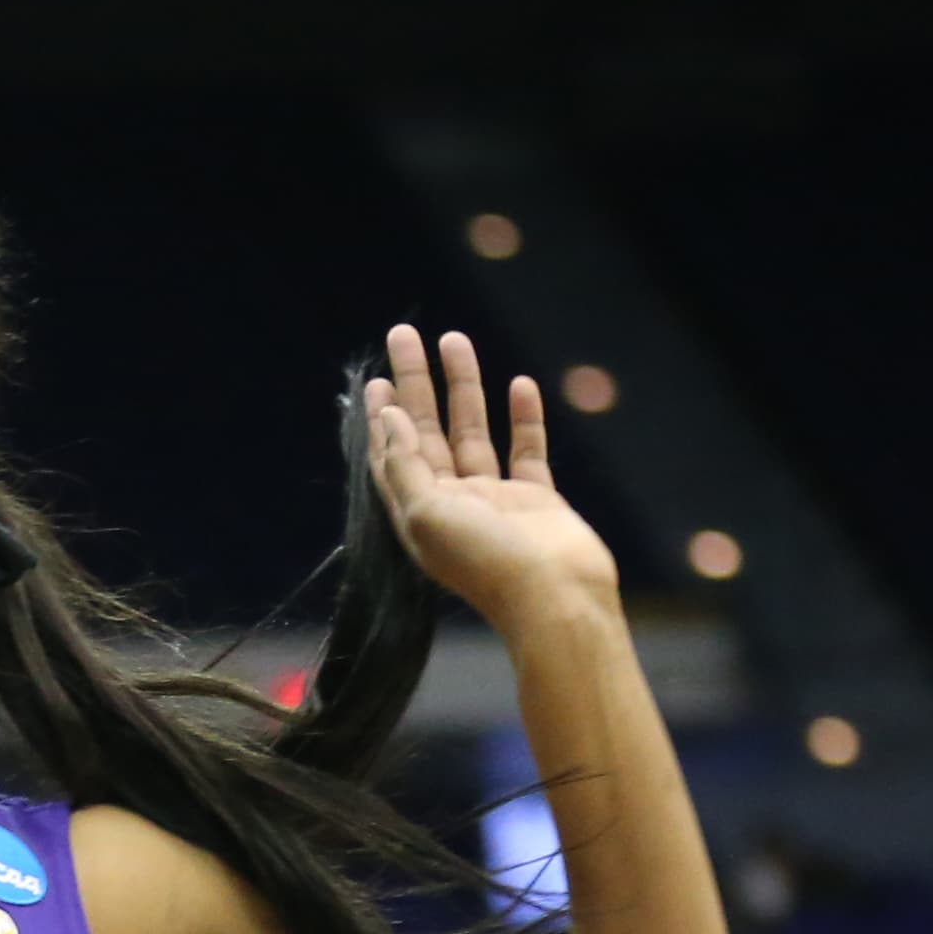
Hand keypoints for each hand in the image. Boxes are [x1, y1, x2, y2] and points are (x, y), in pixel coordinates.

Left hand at [362, 326, 618, 619]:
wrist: (556, 599)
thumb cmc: (486, 564)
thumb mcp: (427, 514)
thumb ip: (405, 464)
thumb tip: (388, 417)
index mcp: (418, 515)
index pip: (392, 455)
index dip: (382, 418)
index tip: (377, 379)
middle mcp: (452, 505)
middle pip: (427, 432)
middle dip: (415, 383)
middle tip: (403, 335)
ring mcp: (495, 501)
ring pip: (474, 432)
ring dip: (464, 388)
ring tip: (455, 339)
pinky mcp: (537, 501)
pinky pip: (526, 451)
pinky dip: (523, 418)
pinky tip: (518, 384)